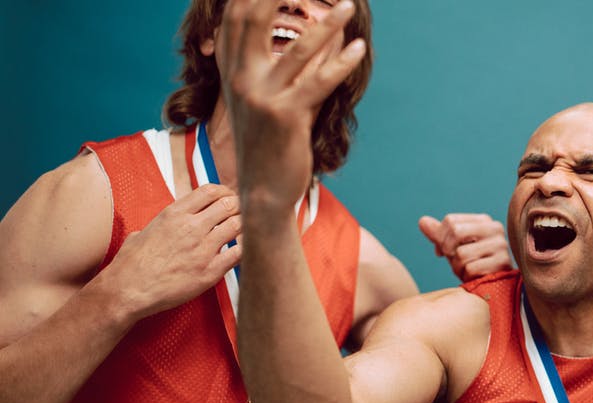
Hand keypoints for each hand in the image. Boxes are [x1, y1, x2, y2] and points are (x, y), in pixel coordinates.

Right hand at [100, 185, 240, 318]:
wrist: (127, 290)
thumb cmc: (131, 264)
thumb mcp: (143, 231)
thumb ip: (163, 223)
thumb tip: (168, 224)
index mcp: (174, 214)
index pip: (210, 191)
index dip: (225, 193)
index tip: (229, 199)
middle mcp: (190, 227)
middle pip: (229, 204)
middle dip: (239, 208)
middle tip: (241, 216)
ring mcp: (202, 248)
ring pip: (238, 225)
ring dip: (245, 227)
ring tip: (244, 232)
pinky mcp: (210, 271)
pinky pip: (239, 253)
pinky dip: (246, 248)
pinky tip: (243, 250)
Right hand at [219, 0, 365, 213]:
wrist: (262, 191)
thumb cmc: (272, 143)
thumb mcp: (273, 98)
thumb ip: (293, 67)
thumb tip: (327, 34)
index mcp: (231, 70)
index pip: (235, 17)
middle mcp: (240, 78)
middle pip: (254, 18)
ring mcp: (261, 97)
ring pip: (297, 49)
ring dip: (327, 23)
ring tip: (349, 5)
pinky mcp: (285, 116)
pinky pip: (319, 82)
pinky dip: (342, 62)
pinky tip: (359, 48)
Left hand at [418, 213, 511, 281]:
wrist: (494, 284)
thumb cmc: (473, 263)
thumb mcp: (454, 247)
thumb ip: (439, 234)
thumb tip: (422, 221)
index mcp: (483, 220)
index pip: (450, 220)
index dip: (440, 237)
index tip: (444, 250)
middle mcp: (495, 228)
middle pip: (455, 231)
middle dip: (448, 250)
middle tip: (454, 260)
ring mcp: (500, 245)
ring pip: (461, 253)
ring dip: (458, 267)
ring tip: (467, 270)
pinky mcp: (502, 263)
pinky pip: (471, 269)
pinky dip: (467, 276)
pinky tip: (475, 277)